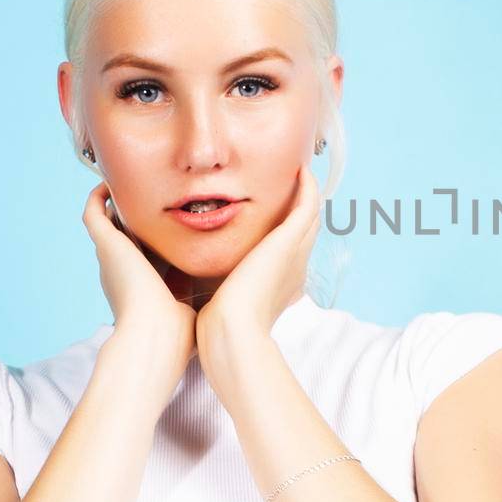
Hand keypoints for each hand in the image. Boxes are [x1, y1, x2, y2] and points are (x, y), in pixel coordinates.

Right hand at [82, 182, 197, 368]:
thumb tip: (225, 292)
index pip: (143, 253)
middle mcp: (119, 270)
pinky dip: (99, 197)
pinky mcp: (105, 246)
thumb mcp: (193, 308)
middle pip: (123, 235)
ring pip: (105, 222)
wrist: (156, 338)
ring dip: (115, 203)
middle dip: (135, 216)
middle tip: (154, 192)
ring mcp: (109, 257)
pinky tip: (113, 181)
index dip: (153, 236)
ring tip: (131, 180)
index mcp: (139, 285)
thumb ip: (203, 295)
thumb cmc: (177, 336)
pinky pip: (93, 213)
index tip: (172, 220)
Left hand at [198, 165, 321, 343]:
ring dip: (309, 192)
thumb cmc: (220, 325)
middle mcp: (295, 267)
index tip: (276, 214)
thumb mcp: (221, 303)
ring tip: (300, 172)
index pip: (292, 250)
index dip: (288, 230)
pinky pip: (308, 205)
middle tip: (295, 184)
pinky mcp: (290, 241)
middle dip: (303, 207)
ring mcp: (297, 254)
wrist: (232, 331)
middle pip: (307, 230)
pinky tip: (300, 170)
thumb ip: (215, 289)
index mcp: (282, 283)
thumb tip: (189, 285)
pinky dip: (308, 187)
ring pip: (312, 216)